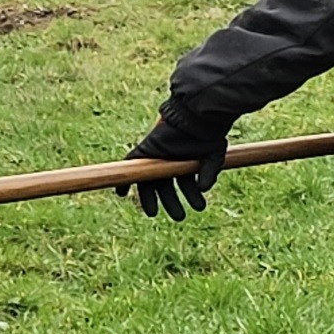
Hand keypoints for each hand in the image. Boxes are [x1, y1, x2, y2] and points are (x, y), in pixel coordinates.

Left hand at [113, 104, 229, 220]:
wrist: (196, 116)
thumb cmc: (206, 134)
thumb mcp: (212, 156)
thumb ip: (209, 173)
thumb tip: (204, 189)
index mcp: (184, 163)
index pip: (181, 183)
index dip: (185, 196)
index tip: (196, 207)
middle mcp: (168, 162)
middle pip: (164, 188)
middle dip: (171, 203)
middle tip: (179, 217)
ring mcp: (155, 157)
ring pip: (149, 184)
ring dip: (150, 200)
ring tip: (154, 214)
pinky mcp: (143, 150)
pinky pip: (129, 167)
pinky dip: (123, 181)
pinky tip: (120, 194)